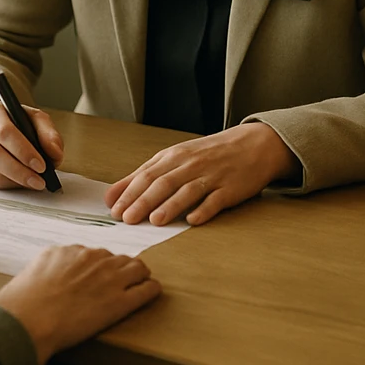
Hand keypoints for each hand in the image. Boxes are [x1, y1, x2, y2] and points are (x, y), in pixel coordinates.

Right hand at [0, 100, 63, 191]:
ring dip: (14, 180)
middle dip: (20, 171)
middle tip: (40, 180)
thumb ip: (48, 133)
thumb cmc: (14, 121)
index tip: (41, 165)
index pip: (4, 132)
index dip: (23, 151)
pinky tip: (20, 182)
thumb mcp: (33, 118)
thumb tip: (55, 153)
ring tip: (34, 182)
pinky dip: (6, 184)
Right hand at [0, 246, 159, 364]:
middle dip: (118, 269)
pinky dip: (150, 290)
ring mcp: (109, 278)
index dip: (96, 267)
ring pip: (136, 267)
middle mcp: (92, 258)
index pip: (93, 254)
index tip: (95, 278)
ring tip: (139, 284)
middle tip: (117, 284)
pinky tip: (151, 292)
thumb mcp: (32, 272)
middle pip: (116, 258)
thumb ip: (47, 268)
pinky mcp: (121, 302)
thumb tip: (47, 276)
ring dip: (138, 275)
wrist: (29, 319)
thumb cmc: (22, 302)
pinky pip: (146, 289)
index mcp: (70, 251)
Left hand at [104, 123, 297, 226]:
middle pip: (162, 182)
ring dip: (170, 205)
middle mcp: (190, 164)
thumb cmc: (207, 154)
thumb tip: (112, 195)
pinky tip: (193, 220)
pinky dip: (204, 210)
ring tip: (155, 220)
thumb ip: (144, 176)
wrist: (251, 144)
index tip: (113, 209)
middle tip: (127, 218)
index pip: (146, 175)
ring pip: (187, 190)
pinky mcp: (230, 188)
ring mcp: (211, 176)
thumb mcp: (174, 158)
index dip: (129, 192)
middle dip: (143, 200)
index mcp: (174, 156)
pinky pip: (215, 200)